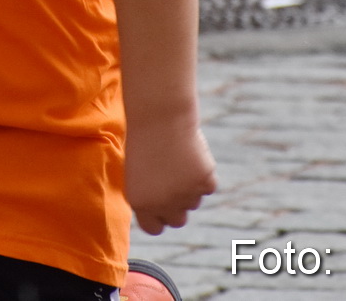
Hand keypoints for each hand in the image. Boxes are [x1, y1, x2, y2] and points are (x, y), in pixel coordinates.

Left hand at [125, 117, 217, 233]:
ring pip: (194, 201)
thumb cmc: (144, 138)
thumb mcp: (137, 171)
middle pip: (178, 221)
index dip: (158, 218)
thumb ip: (150, 194)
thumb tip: (164, 209)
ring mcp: (185, 195)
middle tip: (174, 185)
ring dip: (190, 188)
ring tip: (179, 161)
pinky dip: (204, 175)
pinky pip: (208, 187)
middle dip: (177, 208)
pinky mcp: (204, 182)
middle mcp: (163, 204)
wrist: (160, 117)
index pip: (154, 229)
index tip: (161, 207)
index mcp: (140, 203)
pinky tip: (192, 156)